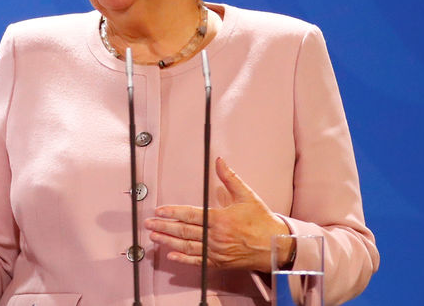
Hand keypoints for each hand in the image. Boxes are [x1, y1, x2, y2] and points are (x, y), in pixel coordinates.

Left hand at [144, 157, 290, 271]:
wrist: (275, 246)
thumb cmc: (261, 220)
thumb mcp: (247, 196)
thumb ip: (230, 178)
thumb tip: (219, 160)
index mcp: (220, 219)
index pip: (190, 215)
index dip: (173, 212)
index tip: (159, 211)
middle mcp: (216, 237)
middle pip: (184, 231)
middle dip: (164, 227)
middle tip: (148, 224)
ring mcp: (216, 252)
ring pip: (187, 247)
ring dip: (168, 241)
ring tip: (154, 237)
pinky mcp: (219, 263)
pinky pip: (197, 262)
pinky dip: (182, 259)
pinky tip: (170, 255)